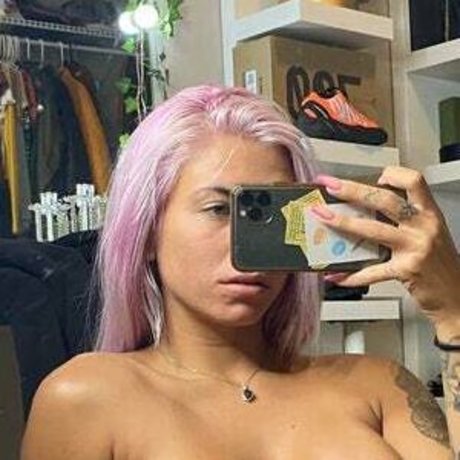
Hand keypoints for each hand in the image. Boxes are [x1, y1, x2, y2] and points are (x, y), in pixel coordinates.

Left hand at [311, 166, 459, 333]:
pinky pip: (372, 271)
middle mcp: (424, 226)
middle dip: (352, 190)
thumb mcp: (428, 233)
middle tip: (330, 186)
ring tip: (322, 218)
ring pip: (372, 230)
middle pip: (383, 199)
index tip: (374, 176)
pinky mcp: (406, 270)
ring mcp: (415, 248)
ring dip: (343, 223)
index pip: (414, 180)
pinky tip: (335, 274)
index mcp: (429, 213)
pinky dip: (351, 275)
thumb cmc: (439, 263)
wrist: (457, 295)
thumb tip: (364, 211)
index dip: (393, 174)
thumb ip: (404, 220)